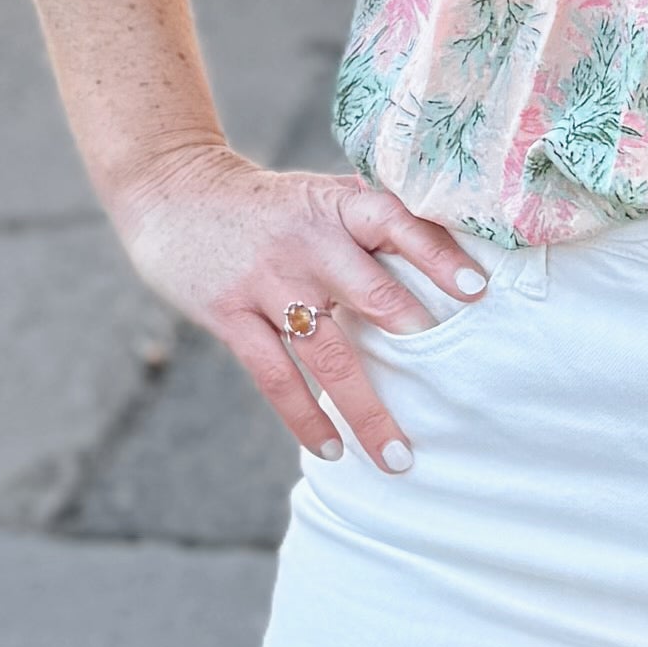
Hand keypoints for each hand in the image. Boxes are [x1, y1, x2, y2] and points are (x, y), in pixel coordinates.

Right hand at [113, 144, 485, 473]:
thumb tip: (455, 256)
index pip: (396, 223)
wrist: (171, 190)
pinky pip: (274, 376)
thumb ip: (375, 221)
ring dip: (363, 408)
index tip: (476, 291)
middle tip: (453, 388)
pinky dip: (304, 416)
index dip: (437, 255)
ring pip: (326, 352)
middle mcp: (306, 241)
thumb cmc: (269, 205)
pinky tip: (332, 448)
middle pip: (369, 294)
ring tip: (396, 455)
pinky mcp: (229, 314)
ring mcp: (266, 281)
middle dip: (411, 339)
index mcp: (337, 205)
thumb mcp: (321, 195)